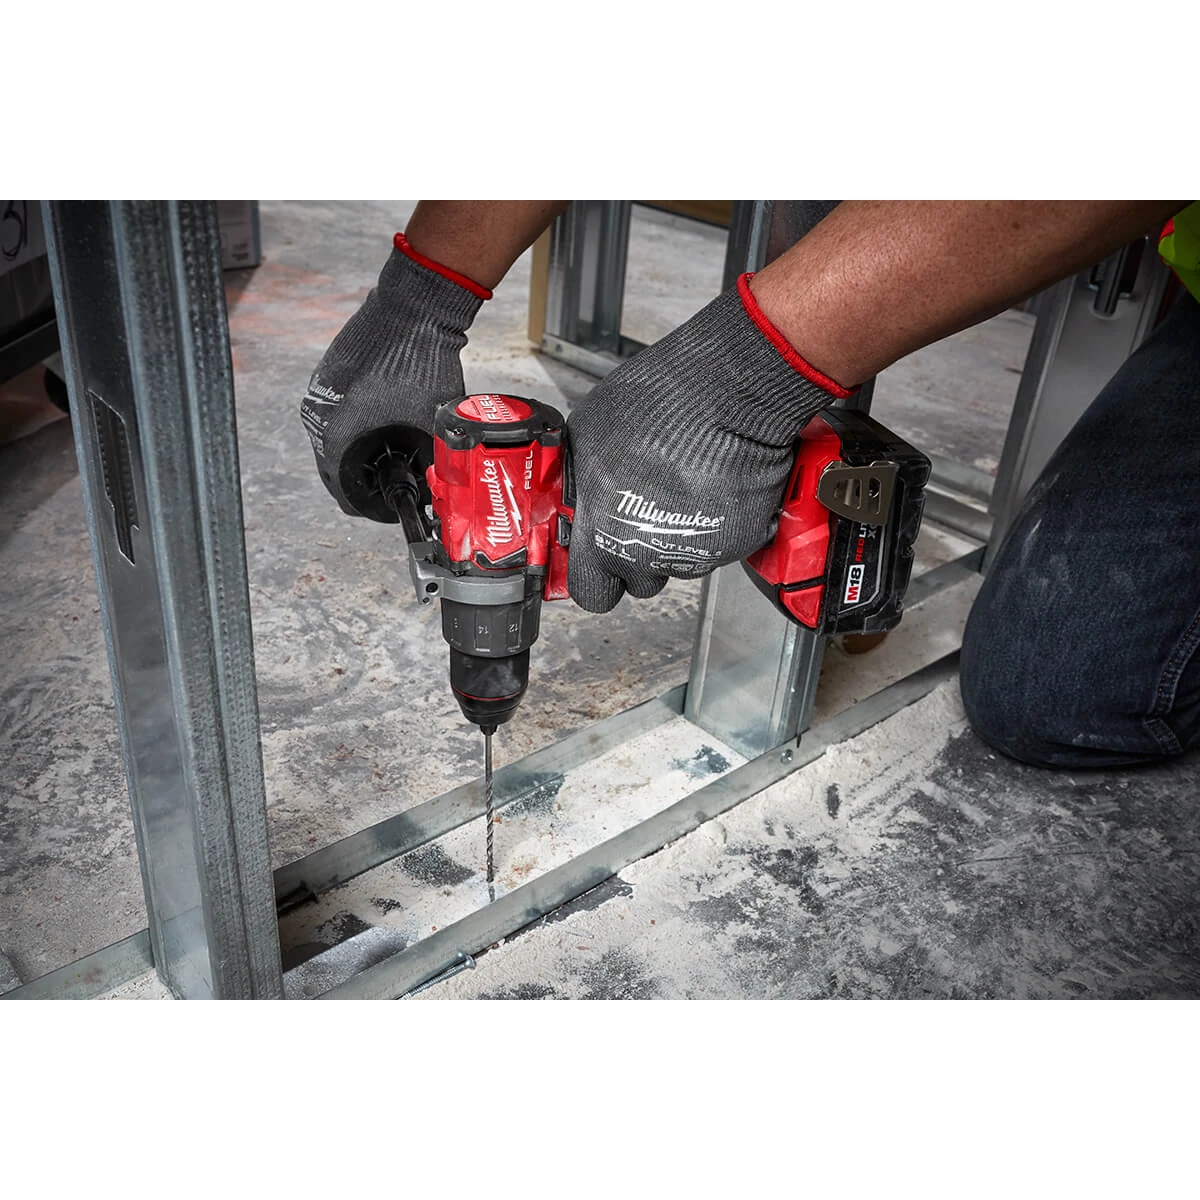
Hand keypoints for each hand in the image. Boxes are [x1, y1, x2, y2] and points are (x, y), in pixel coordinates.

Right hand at [299, 233, 490, 520]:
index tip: (381, 508)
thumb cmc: (423, 362)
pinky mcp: (329, 369)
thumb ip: (430, 460)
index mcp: (336, 432)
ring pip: (335, 435)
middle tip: (390, 482)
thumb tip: (438, 483)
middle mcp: (318, 412)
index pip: (339, 487)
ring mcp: (321, 388)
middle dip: (362, 476)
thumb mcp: (434, 424)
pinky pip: (337, 408)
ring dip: (359, 448)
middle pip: (334, 463)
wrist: (415, 307)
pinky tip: (383, 420)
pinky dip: (356, 421)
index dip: (364, 504)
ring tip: (389, 454)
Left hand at [565, 274, 851, 612]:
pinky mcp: (732, 544)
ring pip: (677, 564)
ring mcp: (691, 551)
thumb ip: (582, 482)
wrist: (729, 393)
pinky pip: (716, 548)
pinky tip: (708, 489)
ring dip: (676, 539)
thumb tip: (580, 494)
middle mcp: (644, 549)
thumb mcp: (589, 433)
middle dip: (636, 566)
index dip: (595, 575)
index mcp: (601, 526)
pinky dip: (713, 526)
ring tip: (681, 493)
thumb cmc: (661, 401)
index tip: (598, 558)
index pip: (589, 589)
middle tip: (641, 528)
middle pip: (637, 584)